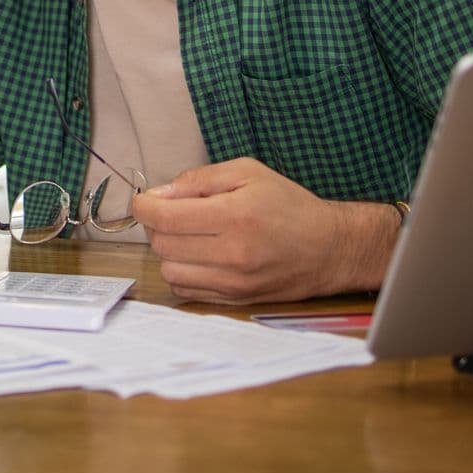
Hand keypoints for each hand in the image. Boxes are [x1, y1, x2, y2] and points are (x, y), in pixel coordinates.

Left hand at [132, 158, 395, 303]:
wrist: (329, 248)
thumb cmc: (289, 205)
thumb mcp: (248, 173)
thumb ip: (200, 179)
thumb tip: (160, 194)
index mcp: (235, 216)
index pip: (165, 218)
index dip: (144, 207)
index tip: (144, 201)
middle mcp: (232, 254)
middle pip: (162, 244)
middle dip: (159, 225)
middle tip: (176, 214)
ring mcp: (233, 282)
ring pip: (169, 270)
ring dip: (170, 251)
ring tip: (191, 236)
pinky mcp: (234, 300)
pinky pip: (185, 290)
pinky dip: (183, 272)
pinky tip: (200, 257)